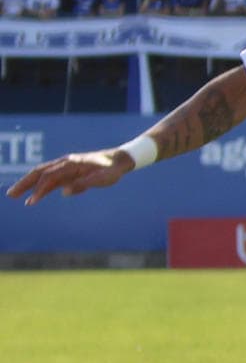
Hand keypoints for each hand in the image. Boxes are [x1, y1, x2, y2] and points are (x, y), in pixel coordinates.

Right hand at [7, 149, 134, 205]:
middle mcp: (65, 163)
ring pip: (42, 174)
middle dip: (24, 184)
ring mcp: (65, 167)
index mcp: (71, 164)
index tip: (31, 202)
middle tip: (11, 195)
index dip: (39, 189)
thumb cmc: (112, 170)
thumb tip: (64, 191)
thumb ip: (84, 184)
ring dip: (28, 184)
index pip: (49, 177)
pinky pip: (51, 179)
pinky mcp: (68, 172)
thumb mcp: (103, 179)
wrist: (119, 160)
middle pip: (39, 172)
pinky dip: (41, 186)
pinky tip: (35, 196)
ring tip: (15, 195)